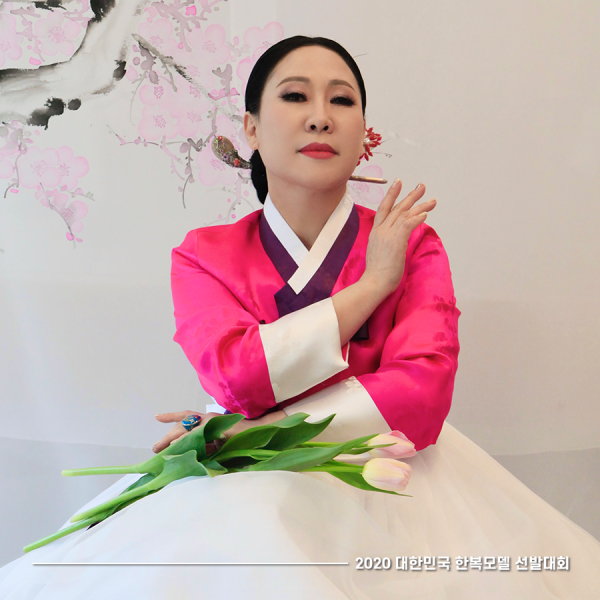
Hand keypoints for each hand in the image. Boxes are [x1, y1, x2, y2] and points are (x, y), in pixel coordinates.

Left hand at [152, 409, 286, 453]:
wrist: (259, 436)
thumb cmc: (242, 441)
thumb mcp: (219, 446)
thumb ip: (205, 448)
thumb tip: (188, 455)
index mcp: (209, 423)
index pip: (187, 418)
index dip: (172, 417)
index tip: (157, 417)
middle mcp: (209, 419)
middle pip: (183, 424)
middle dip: (168, 436)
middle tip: (155, 448)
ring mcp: (211, 420)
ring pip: (186, 426)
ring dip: (172, 437)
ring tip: (160, 447)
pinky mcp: (215, 425)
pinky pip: (196, 431)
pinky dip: (185, 438)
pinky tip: (176, 444)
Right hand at [363, 179, 435, 294]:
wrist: (374, 282)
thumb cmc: (377, 273)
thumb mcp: (379, 252)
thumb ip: (387, 243)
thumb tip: (397, 242)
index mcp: (375, 232)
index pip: (383, 209)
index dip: (391, 195)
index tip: (398, 183)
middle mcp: (381, 230)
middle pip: (397, 207)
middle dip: (410, 196)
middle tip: (422, 186)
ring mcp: (388, 234)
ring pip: (405, 214)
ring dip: (420, 206)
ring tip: (432, 200)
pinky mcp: (396, 240)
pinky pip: (408, 224)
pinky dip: (417, 217)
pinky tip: (425, 214)